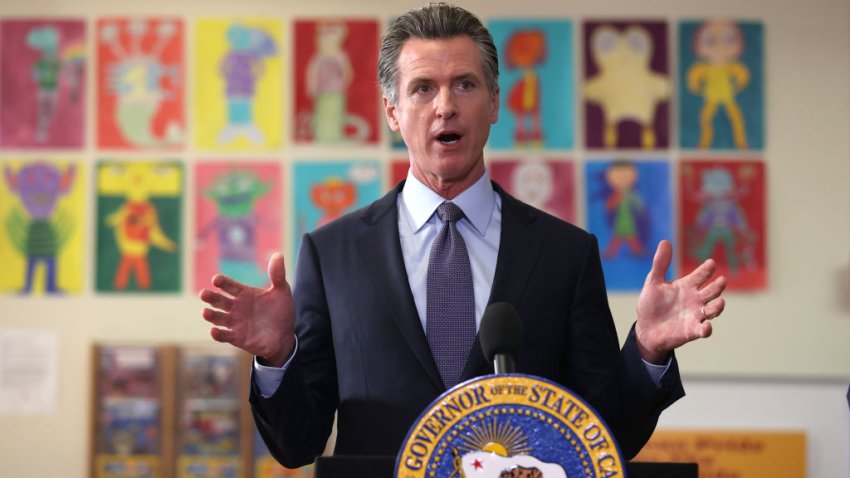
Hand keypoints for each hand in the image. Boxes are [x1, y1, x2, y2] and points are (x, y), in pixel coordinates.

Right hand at [199, 253, 295, 366]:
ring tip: (206, 312)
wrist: (284, 336)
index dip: (223, 282)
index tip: (216, 279)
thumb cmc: (281, 312)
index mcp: (244, 294)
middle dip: (211, 297)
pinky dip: (218, 334)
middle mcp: (236, 307)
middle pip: (220, 301)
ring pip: (218, 318)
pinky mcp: (237, 338)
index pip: (230, 285)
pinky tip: (213, 331)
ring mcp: (235, 323)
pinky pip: (224, 336)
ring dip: (211, 315)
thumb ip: (277, 275)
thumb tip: (278, 255)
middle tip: (204, 294)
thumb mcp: (282, 292)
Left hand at [635, 240, 726, 363]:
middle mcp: (695, 299)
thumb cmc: (651, 304)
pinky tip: (706, 326)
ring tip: (721, 302)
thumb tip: (665, 241)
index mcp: (687, 286)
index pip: (701, 275)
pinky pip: (703, 330)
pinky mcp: (692, 331)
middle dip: (717, 286)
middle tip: (722, 280)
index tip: (711, 263)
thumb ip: (660, 264)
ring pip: (712, 310)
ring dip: (718, 307)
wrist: (645, 329)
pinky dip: (706, 329)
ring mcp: (695, 315)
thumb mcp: (653, 282)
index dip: (706, 269)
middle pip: (711, 291)